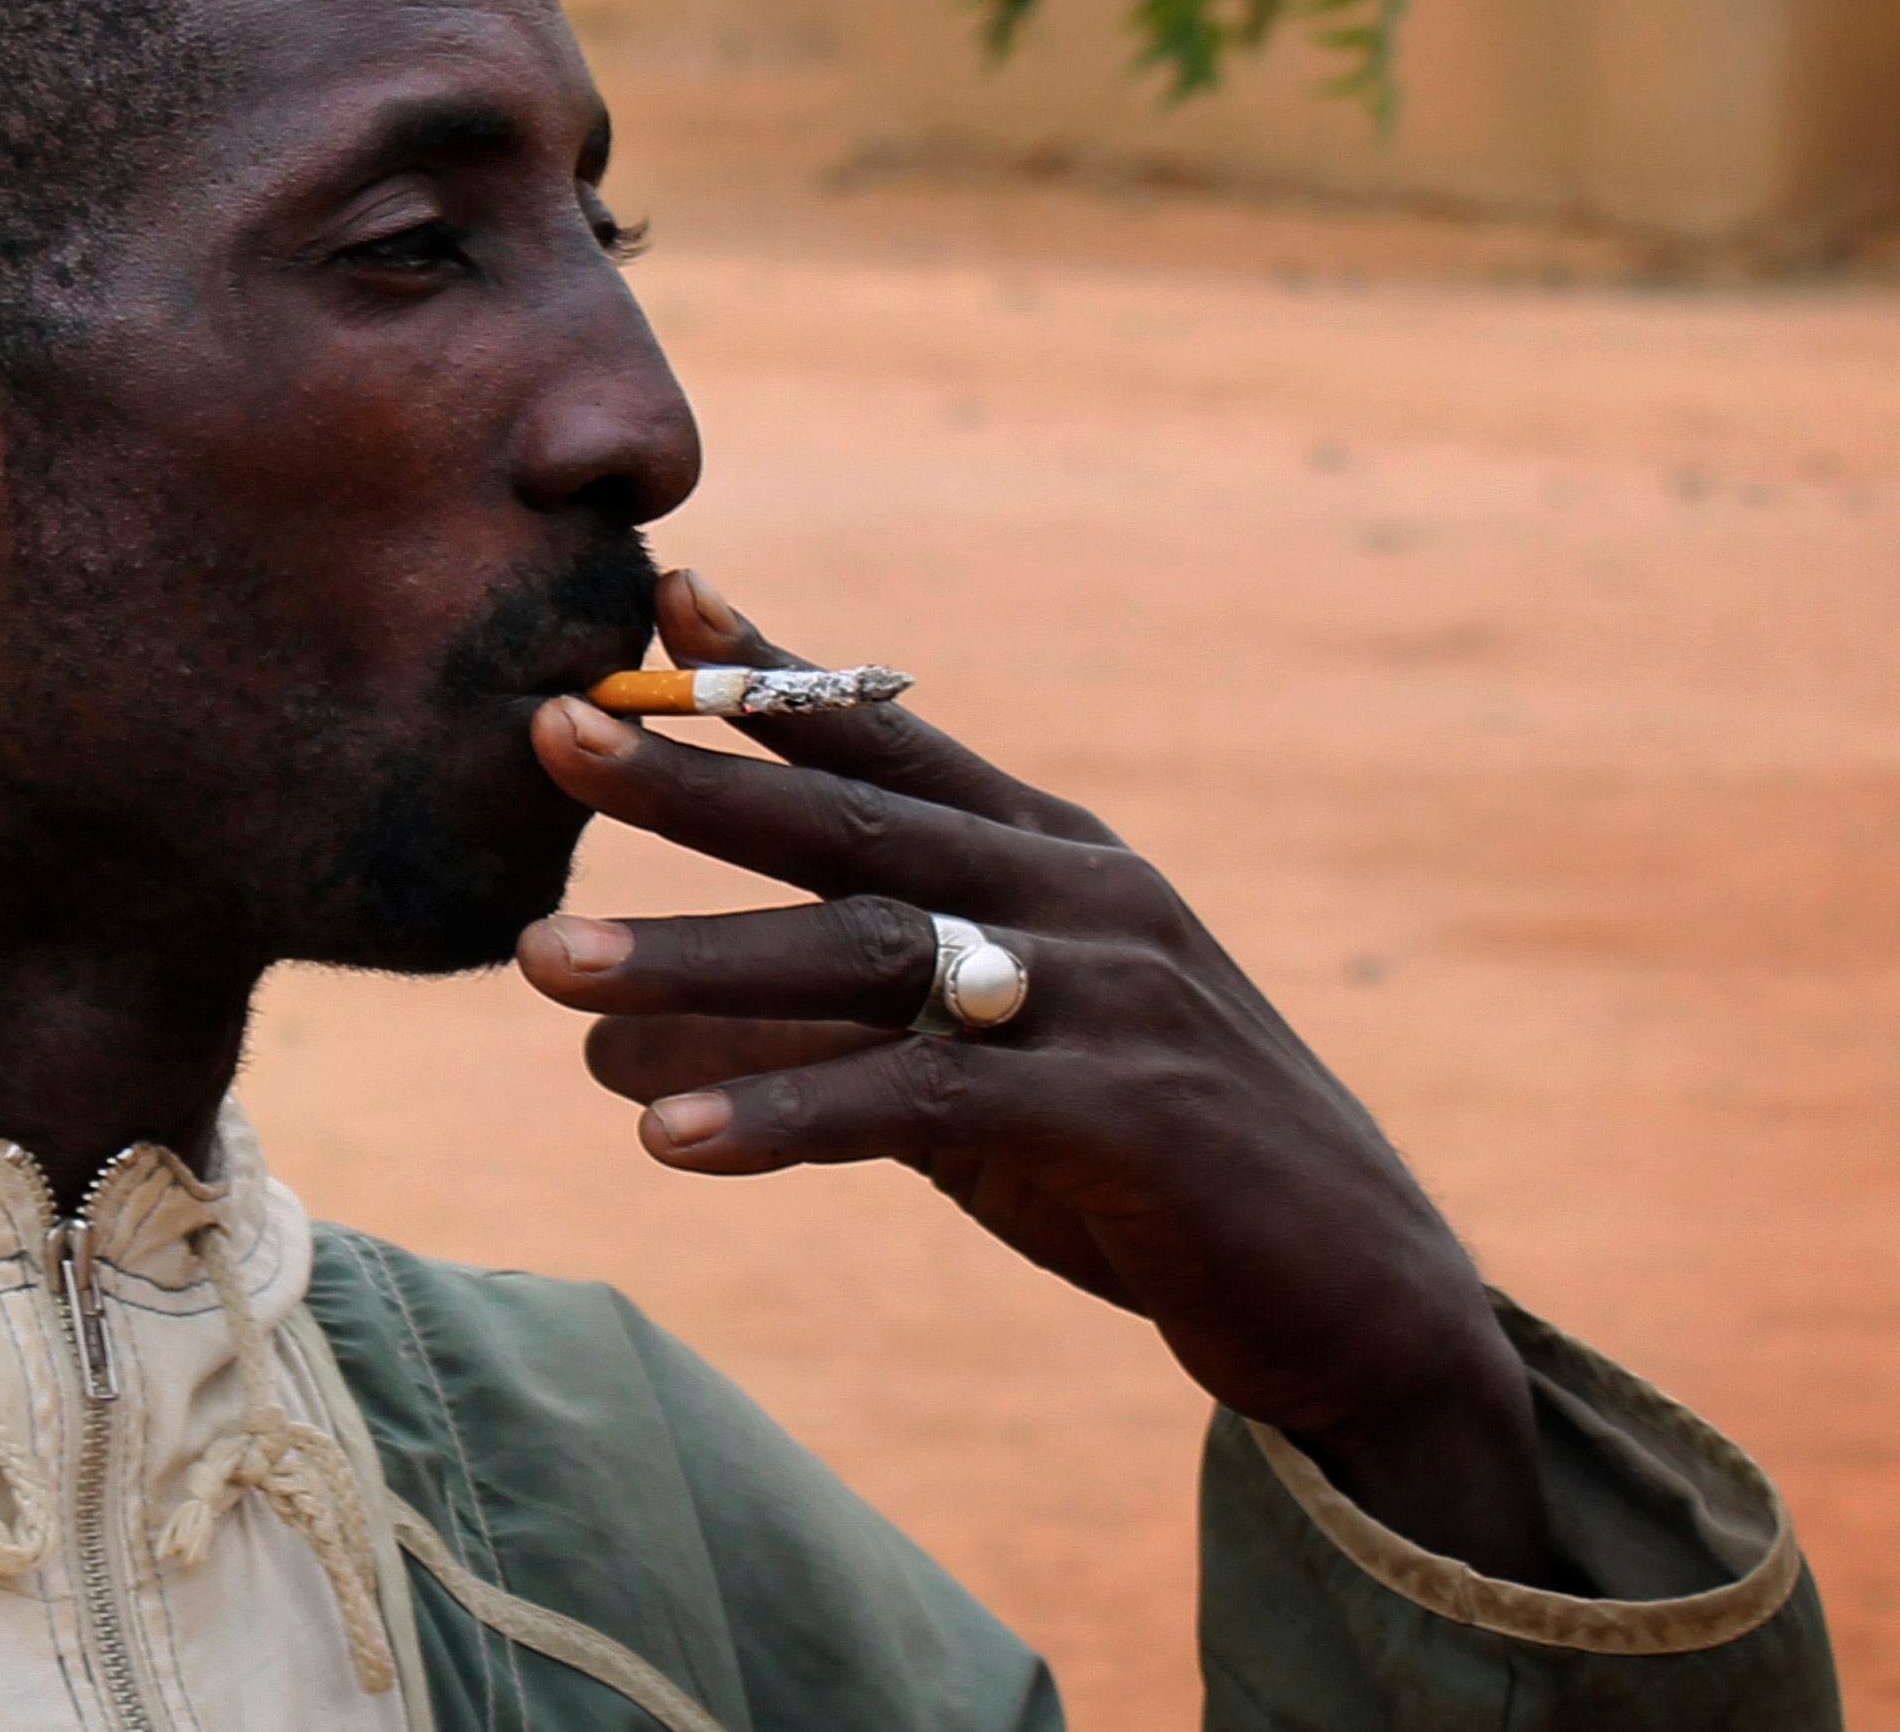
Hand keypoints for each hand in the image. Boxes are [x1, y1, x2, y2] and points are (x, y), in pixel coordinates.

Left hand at [521, 571, 1566, 1583]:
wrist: (1360, 1301)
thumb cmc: (1142, 1170)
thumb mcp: (955, 1091)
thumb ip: (798, 1043)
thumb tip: (599, 1048)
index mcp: (1053, 856)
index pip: (891, 737)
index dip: (773, 669)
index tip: (655, 597)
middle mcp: (1079, 898)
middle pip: (853, 820)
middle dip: (692, 774)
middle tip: (546, 731)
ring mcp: (1108, 1000)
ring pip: (867, 953)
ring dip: (693, 958)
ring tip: (539, 966)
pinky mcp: (1124, 1121)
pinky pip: (920, 1106)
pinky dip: (787, 1115)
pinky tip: (665, 1137)